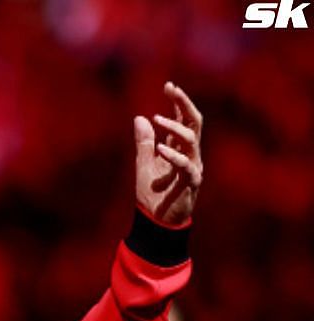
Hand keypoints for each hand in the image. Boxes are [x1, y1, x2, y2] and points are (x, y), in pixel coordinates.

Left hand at [133, 82, 202, 225]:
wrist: (156, 222)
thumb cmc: (153, 195)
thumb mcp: (143, 164)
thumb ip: (143, 143)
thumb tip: (139, 118)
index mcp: (180, 149)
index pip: (184, 120)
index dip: (178, 102)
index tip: (169, 86)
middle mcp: (190, 154)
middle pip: (194, 123)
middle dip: (184, 104)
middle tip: (171, 89)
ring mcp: (193, 167)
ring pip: (192, 140)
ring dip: (175, 127)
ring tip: (157, 119)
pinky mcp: (191, 183)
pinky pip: (186, 165)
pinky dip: (174, 156)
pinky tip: (161, 148)